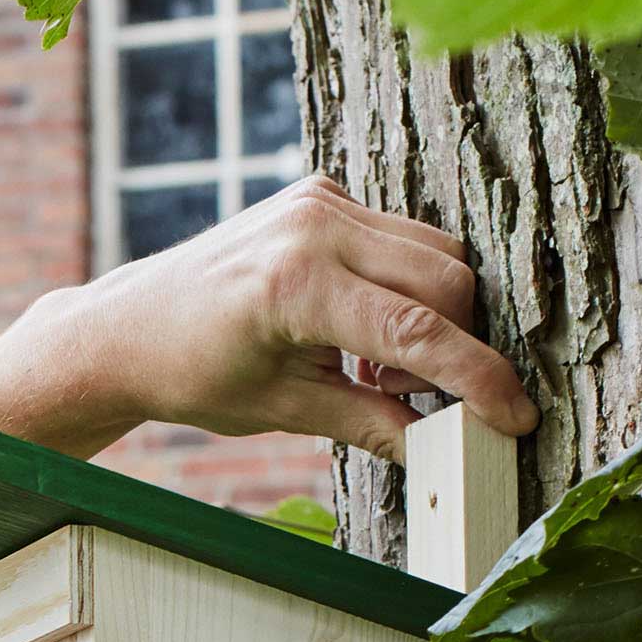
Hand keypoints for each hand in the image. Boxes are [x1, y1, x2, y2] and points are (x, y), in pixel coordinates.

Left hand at [0, 177, 538, 461]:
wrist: (127, 328)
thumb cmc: (192, 372)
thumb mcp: (285, 411)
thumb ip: (374, 423)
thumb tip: (446, 446)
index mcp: (296, 283)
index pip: (418, 332)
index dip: (478, 379)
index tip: (513, 417)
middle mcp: (313, 226)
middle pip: (448, 281)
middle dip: (455, 346)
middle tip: (405, 395)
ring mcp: (318, 202)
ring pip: (437, 253)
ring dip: (434, 316)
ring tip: (372, 368)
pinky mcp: (321, 195)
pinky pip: (402, 237)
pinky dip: (406, 287)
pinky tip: (360, 331)